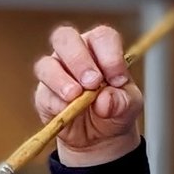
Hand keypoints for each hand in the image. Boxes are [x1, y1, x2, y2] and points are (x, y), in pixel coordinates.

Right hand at [36, 24, 140, 166]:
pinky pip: (44, 93)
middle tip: (92, 82)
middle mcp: (74, 53)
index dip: (109, 55)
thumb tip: (104, 99)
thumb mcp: (129, 106)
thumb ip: (122, 101)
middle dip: (78, 60)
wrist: (100, 137)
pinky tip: (68, 110)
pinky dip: (56, 102)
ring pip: (47, 63)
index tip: (118, 79)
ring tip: (76, 96)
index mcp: (100, 48)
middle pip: (66, 38)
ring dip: (61, 79)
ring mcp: (55, 71)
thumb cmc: (116, 109)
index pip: (102, 37)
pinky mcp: (44, 94)